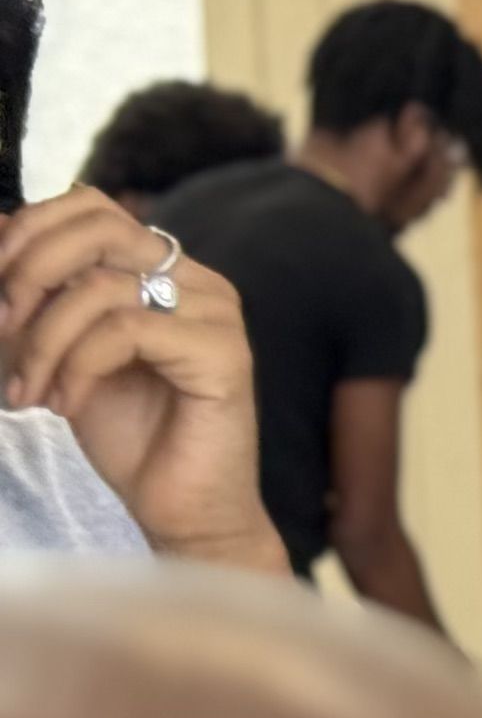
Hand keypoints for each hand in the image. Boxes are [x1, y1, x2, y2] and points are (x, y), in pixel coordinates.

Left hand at [0, 191, 282, 571]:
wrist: (183, 510)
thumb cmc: (130, 436)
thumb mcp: (61, 351)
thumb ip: (37, 297)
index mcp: (165, 270)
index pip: (91, 207)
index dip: (29, 231)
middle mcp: (198, 281)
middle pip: (98, 228)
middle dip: (28, 274)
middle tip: (1, 331)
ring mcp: (216, 316)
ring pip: (100, 287)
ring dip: (42, 340)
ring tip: (27, 390)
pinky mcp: (224, 355)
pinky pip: (126, 332)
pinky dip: (77, 366)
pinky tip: (65, 404)